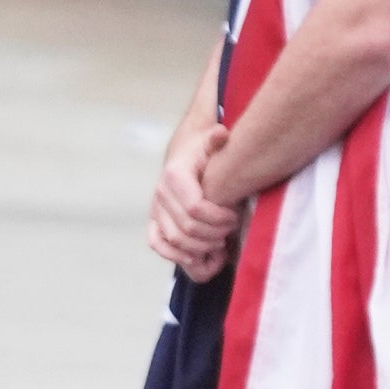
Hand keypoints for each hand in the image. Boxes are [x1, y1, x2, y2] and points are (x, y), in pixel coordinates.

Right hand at [146, 118, 240, 281]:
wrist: (186, 156)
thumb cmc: (205, 152)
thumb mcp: (212, 142)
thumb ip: (216, 140)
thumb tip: (221, 133)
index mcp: (175, 176)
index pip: (195, 208)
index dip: (219, 218)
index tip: (235, 215)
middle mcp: (161, 194)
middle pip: (188, 227)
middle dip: (215, 232)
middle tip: (232, 228)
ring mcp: (155, 209)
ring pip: (174, 240)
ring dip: (201, 246)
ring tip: (221, 241)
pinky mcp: (154, 221)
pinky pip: (158, 244)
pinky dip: (177, 255)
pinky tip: (199, 256)